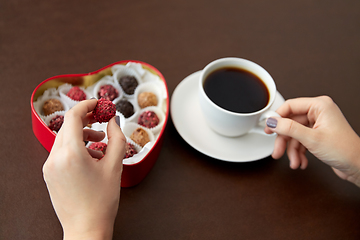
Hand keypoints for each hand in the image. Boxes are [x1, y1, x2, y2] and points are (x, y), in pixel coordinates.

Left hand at [42, 99, 125, 239]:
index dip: (87, 105)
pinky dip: (75, 147)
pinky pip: (61, 152)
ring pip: (64, 138)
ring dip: (81, 134)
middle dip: (86, 120)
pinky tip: (91, 157)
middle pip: (67, 126)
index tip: (98, 104)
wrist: (86, 228)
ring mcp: (49, 167)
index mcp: (71, 154)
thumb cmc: (102, 201)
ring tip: (100, 142)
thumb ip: (117, 137)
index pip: (73, 117)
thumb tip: (113, 120)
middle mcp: (55, 158)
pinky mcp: (49, 174)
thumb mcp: (115, 166)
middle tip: (101, 119)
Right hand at [265, 96, 359, 186]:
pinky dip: (299, 153)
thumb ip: (289, 128)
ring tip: (294, 162)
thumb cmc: (345, 150)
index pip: (290, 106)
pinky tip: (301, 161)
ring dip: (292, 150)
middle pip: (290, 123)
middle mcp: (319, 113)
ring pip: (294, 135)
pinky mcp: (318, 135)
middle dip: (284, 141)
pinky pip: (301, 141)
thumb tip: (272, 121)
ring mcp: (318, 124)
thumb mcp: (312, 138)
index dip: (277, 118)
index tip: (269, 128)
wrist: (359, 167)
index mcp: (320, 106)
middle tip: (277, 150)